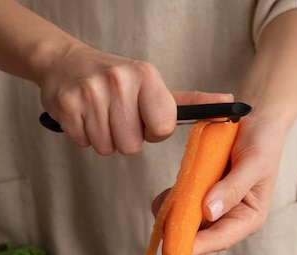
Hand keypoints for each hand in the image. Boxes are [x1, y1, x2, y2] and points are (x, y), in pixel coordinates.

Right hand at [39, 41, 231, 155]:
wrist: (66, 64)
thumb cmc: (117, 81)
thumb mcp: (154, 87)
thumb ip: (190, 103)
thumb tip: (229, 104)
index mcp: (145, 75)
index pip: (162, 128)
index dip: (152, 130)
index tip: (142, 116)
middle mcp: (119, 81)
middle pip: (131, 146)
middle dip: (125, 138)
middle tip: (117, 116)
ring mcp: (90, 93)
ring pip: (108, 148)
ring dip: (104, 138)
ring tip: (100, 115)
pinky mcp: (67, 106)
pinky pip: (84, 143)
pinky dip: (84, 135)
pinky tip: (84, 116)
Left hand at [152, 110, 286, 254]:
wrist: (255, 123)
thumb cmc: (262, 142)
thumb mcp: (254, 162)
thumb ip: (233, 188)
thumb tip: (209, 212)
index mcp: (246, 220)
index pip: (219, 242)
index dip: (194, 246)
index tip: (171, 244)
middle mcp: (227, 222)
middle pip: (197, 250)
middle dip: (178, 236)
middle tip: (168, 214)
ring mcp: (209, 213)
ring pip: (181, 233)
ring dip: (170, 218)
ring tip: (172, 193)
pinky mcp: (195, 201)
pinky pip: (174, 213)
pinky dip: (168, 204)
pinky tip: (172, 189)